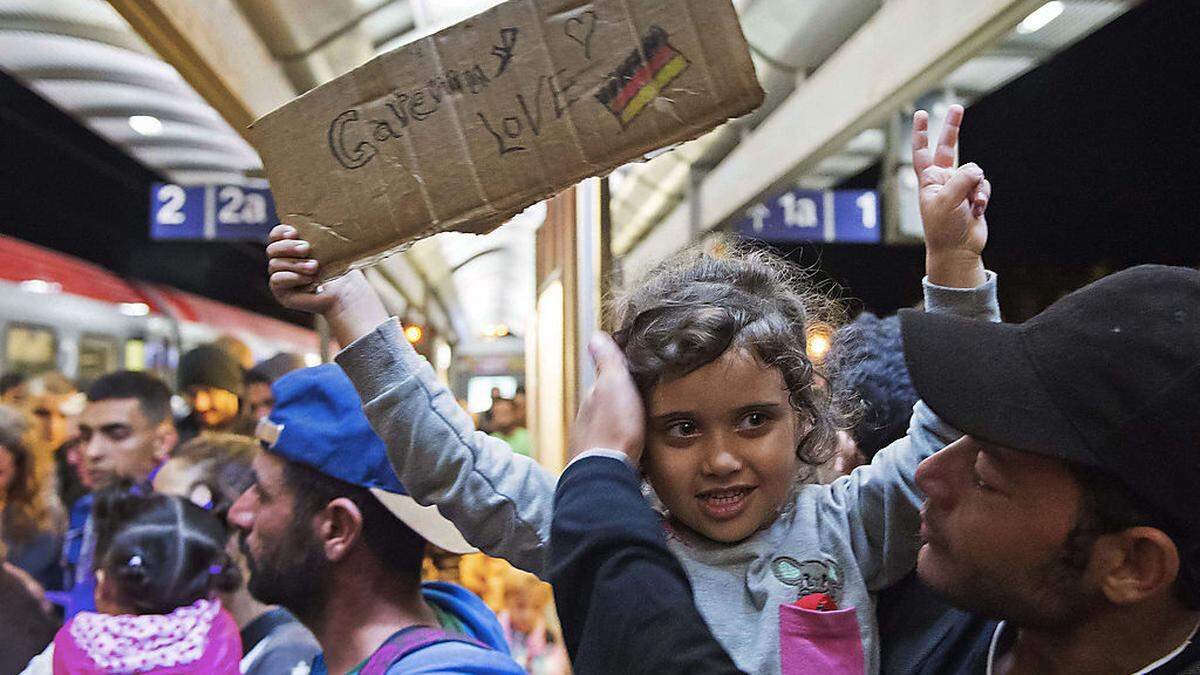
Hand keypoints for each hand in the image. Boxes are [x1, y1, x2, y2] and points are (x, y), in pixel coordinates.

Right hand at [266, 224, 387, 344]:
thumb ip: (317, 235)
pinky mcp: (281, 293)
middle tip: (307, 248)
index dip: (281, 232)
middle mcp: (281, 261)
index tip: (294, 232)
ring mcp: (279, 277)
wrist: (346, 294)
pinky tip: (308, 279)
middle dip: (288, 247)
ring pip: (275, 264)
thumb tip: (320, 214)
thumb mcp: (328, 247)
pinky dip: (292, 277)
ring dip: (296, 264)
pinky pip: (277, 280)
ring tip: (315, 267)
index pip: (275, 235)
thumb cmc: (338, 268)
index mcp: (290, 247)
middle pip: (272, 249)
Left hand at [569, 333, 644, 464]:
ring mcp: (591, 439)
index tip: (636, 368)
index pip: (606, 377)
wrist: (605, 472)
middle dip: (621, 400)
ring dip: (621, 422)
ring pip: (609, 424)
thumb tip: (595, 335)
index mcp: (594, 395)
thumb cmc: (613, 427)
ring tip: (641, 421)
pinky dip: (621, 442)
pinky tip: (633, 445)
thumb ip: (607, 361)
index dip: (620, 372)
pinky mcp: (599, 460)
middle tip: (643, 396)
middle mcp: (588, 416)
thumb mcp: (614, 384)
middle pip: (607, 403)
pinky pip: (612, 445)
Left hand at [912, 105, 989, 287]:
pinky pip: (984, 186)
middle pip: (948, 147)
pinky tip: (977, 212)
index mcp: (928, 180)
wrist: (958, 251)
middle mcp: (943, 180)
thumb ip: (961, 180)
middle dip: (952, 127)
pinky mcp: (974, 195)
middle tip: (956, 107)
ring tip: (970, 207)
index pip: (922, 152)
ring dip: (976, 190)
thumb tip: (977, 170)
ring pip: (975, 173)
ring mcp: (959, 186)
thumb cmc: (944, 228)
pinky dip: (983, 197)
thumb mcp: (947, 201)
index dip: (920, 133)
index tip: (919, 114)